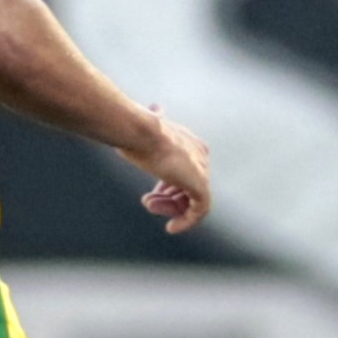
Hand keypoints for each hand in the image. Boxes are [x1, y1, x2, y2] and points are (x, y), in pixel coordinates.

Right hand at [125, 111, 212, 235]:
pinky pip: (200, 210)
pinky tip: (172, 228)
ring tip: (150, 206)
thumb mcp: (146, 128)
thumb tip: (157, 109)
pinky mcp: (201, 185)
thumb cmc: (136, 131)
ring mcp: (201, 171)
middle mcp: (199, 156)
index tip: (152, 194)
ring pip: (191, 200)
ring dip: (169, 208)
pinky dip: (187, 221)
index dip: (168, 186)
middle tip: (148, 203)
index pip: (184, 171)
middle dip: (167, 199)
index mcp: (189, 143)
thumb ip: (154, 125)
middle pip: (187, 187)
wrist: (141, 132)